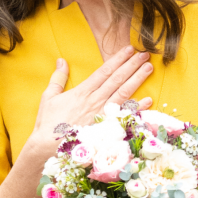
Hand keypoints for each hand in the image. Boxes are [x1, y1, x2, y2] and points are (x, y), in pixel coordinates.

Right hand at [30, 47, 153, 153]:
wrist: (48, 147)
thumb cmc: (48, 123)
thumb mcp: (49, 97)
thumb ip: (58, 78)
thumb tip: (61, 60)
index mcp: (81, 92)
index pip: (103, 71)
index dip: (117, 59)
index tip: (128, 50)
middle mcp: (95, 101)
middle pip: (117, 79)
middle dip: (131, 65)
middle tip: (145, 54)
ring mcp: (102, 115)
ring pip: (124, 93)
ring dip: (137, 80)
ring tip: (148, 68)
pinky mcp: (106, 128)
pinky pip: (124, 116)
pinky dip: (137, 108)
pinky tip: (148, 99)